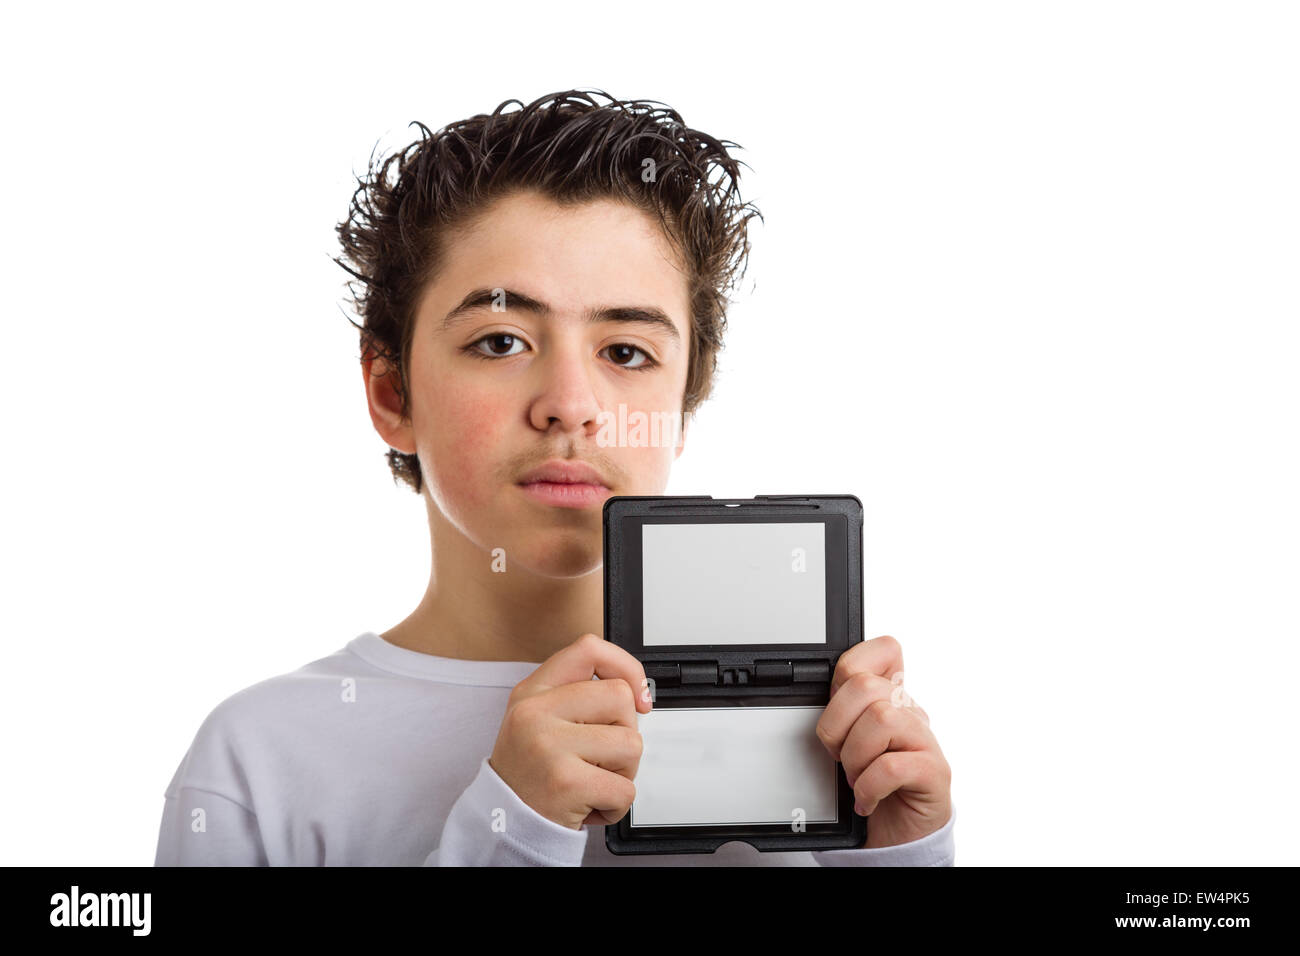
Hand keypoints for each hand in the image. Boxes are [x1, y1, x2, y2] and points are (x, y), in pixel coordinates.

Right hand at [489, 633, 650, 829]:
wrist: (504, 824)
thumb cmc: (532, 773)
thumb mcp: (539, 720)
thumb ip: (578, 696)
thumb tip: (637, 691)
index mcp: (532, 692)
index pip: (589, 649)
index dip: (625, 666)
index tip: (636, 695)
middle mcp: (535, 713)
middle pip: (620, 697)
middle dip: (625, 732)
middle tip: (599, 756)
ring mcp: (548, 746)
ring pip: (631, 744)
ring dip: (623, 772)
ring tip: (592, 781)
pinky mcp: (565, 782)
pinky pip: (625, 788)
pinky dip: (616, 805)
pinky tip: (590, 804)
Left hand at [815, 635, 951, 847]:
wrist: (898, 834)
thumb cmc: (872, 783)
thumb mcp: (849, 741)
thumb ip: (840, 713)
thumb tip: (806, 694)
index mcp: (890, 698)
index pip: (884, 650)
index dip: (852, 667)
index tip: (836, 703)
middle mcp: (910, 713)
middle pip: (866, 685)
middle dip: (837, 724)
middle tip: (839, 754)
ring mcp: (926, 741)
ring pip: (881, 719)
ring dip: (855, 756)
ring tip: (856, 777)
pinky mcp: (934, 773)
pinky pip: (892, 766)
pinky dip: (868, 786)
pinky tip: (866, 799)